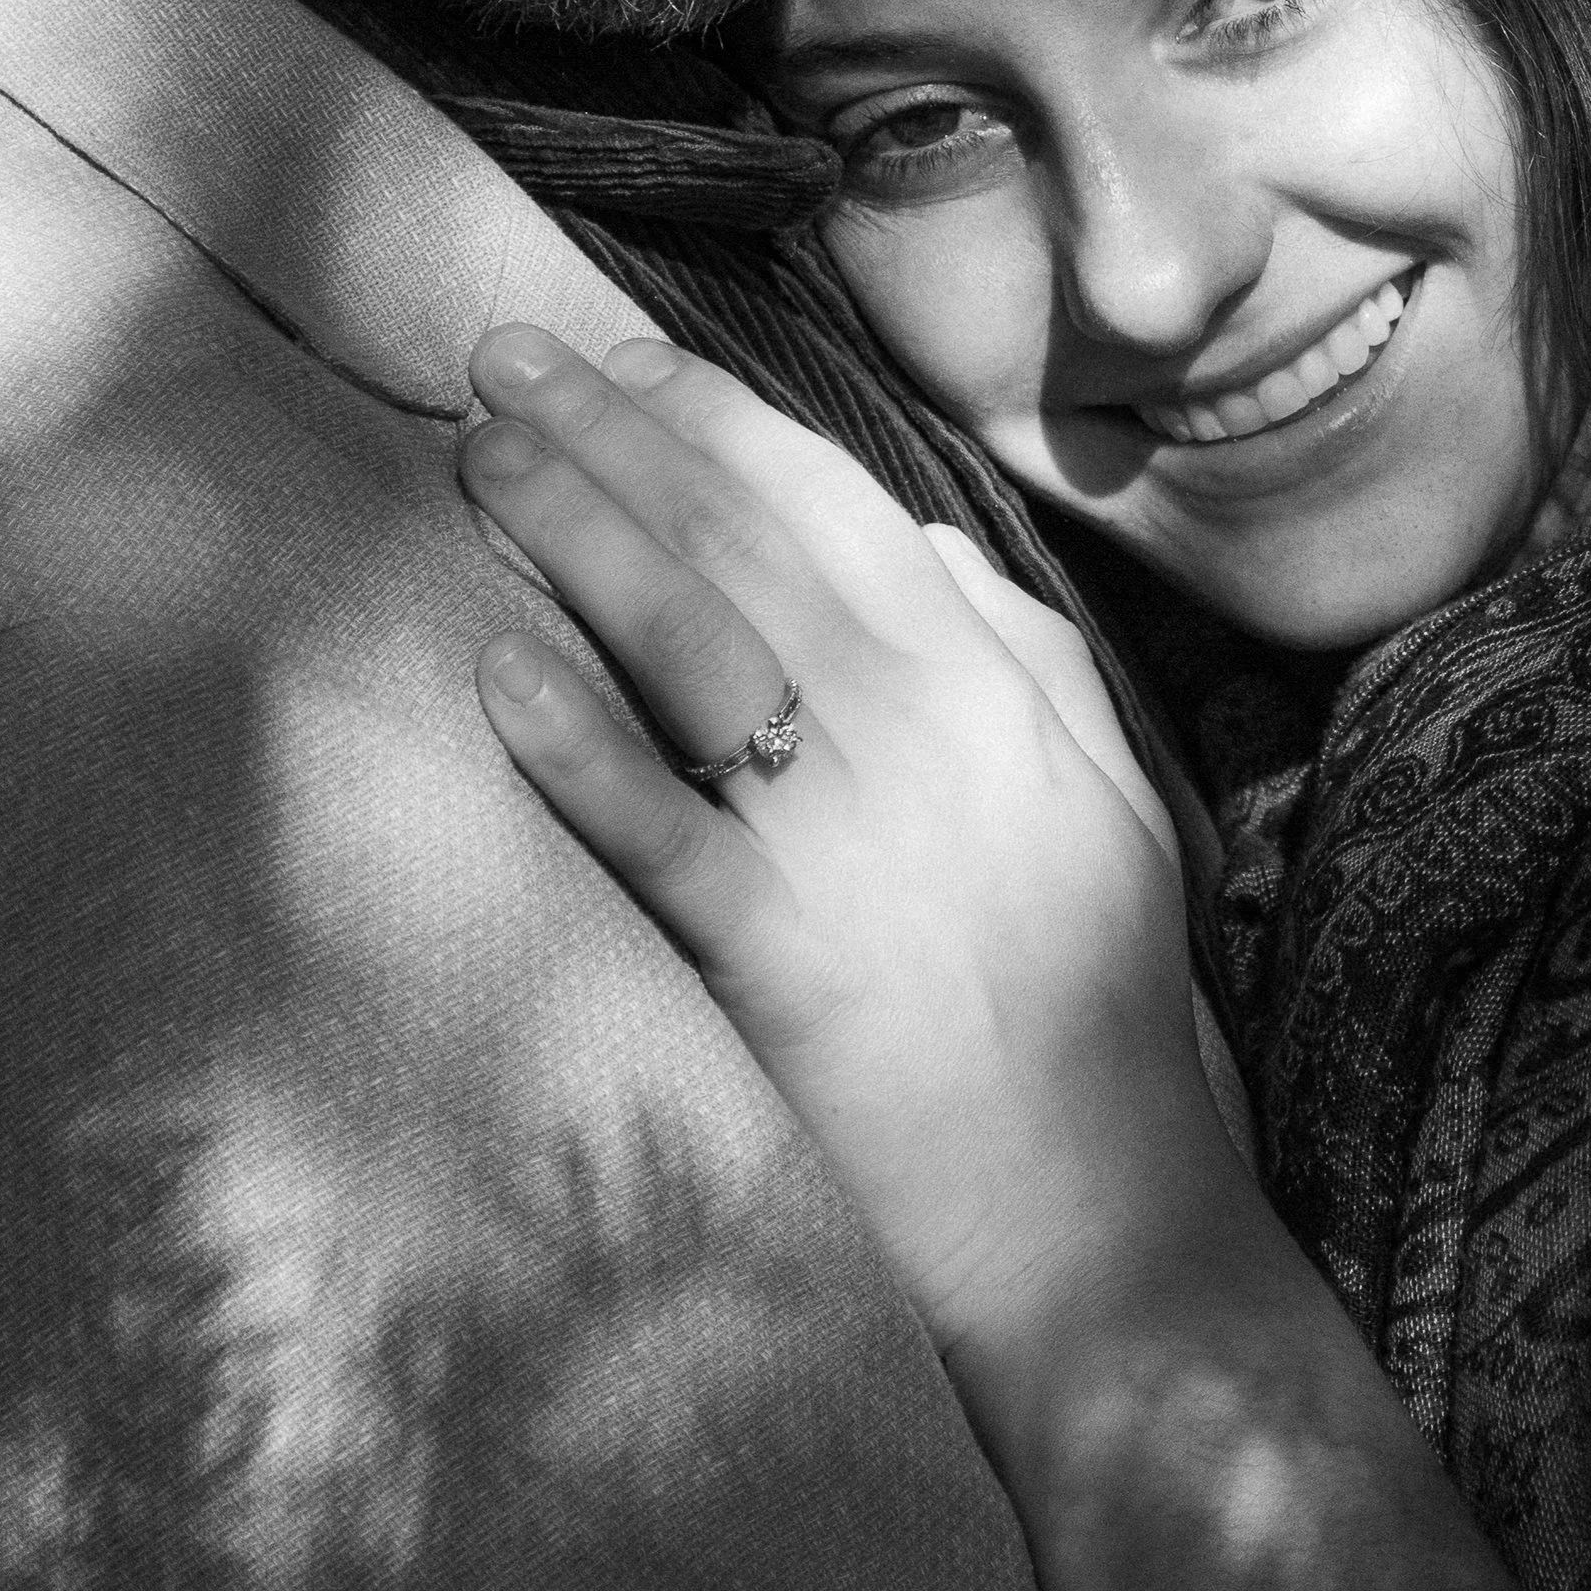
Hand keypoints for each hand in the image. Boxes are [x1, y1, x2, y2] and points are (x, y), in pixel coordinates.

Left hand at [460, 324, 1243, 1376]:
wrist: (1110, 1235)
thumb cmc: (1103, 1018)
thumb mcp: (1112, 800)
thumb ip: (1029, 652)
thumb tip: (921, 535)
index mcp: (1001, 692)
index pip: (836, 509)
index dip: (718, 420)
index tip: (616, 355)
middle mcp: (927, 739)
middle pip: (745, 549)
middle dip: (616, 437)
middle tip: (496, 355)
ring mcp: (853, 848)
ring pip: (698, 650)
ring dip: (578, 536)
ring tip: (478, 454)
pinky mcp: (785, 969)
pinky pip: (668, 837)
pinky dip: (582, 749)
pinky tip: (495, 669)